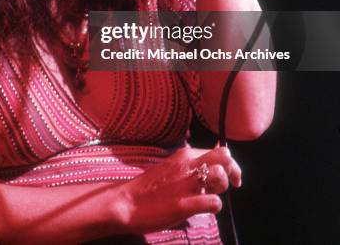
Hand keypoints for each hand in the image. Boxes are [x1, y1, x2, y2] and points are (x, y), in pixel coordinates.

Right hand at [115, 145, 240, 234]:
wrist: (127, 202)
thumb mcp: (172, 167)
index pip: (220, 151)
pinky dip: (213, 206)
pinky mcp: (184, 204)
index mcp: (185, 155)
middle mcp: (188, 165)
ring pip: (221, 177)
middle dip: (233, 171)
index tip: (232, 176)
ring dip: (221, 189)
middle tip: (232, 184)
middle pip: (224, 158)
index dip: (230, 164)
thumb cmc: (150, 188)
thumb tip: (213, 155)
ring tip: (210, 195)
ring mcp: (186, 184)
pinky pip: (213, 202)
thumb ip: (191, 163)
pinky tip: (203, 209)